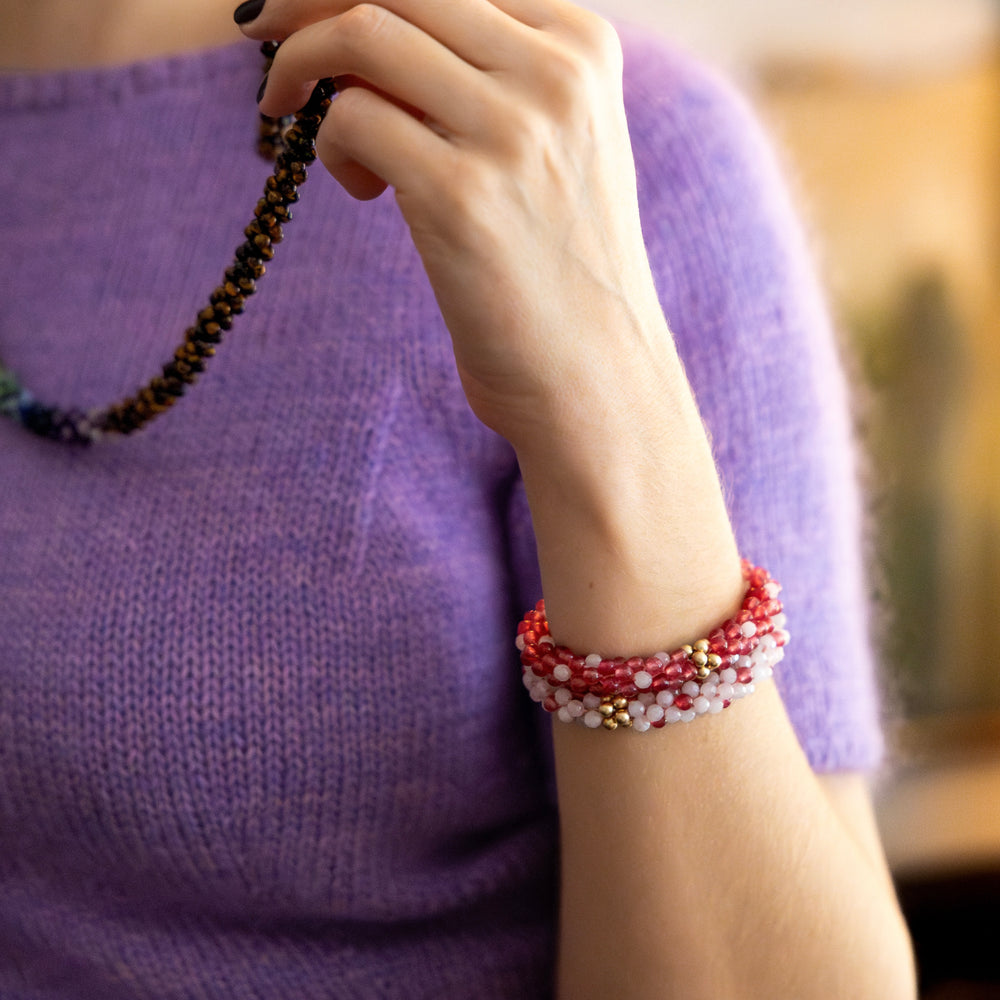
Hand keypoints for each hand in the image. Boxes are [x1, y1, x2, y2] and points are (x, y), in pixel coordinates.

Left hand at [236, 0, 669, 454]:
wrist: (595, 376)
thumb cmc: (559, 268)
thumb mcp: (552, 146)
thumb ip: (489, 74)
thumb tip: (364, 27)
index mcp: (583, 45)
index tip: (314, 9)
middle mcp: (556, 73)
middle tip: (265, 35)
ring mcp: (513, 133)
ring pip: (363, 29)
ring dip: (300, 63)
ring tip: (290, 113)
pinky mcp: (462, 198)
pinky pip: (351, 118)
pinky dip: (326, 143)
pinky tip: (357, 188)